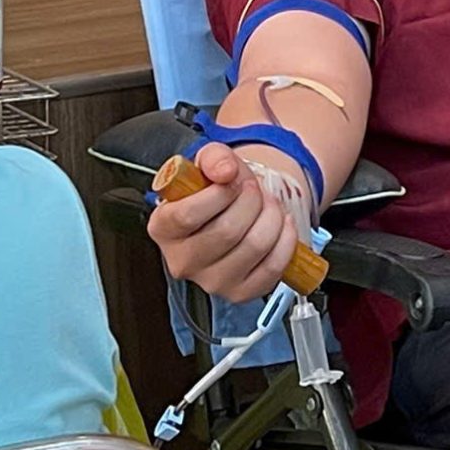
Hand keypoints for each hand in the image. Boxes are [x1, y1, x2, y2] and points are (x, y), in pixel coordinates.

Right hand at [146, 142, 303, 302]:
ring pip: (254, 247)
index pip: (187, 215)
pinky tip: (281, 224)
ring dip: (272, 216)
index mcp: (163, 228)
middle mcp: (182, 261)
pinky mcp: (240, 293)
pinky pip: (273, 267)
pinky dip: (286, 240)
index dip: (219, 194)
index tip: (232, 180)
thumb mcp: (209, 162)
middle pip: (226, 232)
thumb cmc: (214, 188)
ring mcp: (211, 281)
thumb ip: (213, 157)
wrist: (233, 209)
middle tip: (254, 189)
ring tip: (269, 204)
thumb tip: (225, 171)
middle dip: (251, 201)